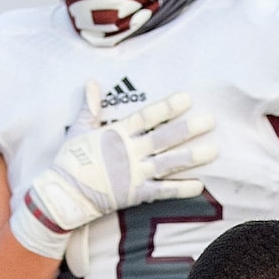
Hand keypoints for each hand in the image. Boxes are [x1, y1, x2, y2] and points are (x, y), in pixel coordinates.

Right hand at [10, 85, 217, 256]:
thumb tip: (91, 82)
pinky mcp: (136, 194)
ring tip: (214, 150)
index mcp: (118, 133)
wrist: (63, 195)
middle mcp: (130, 152)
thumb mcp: (78, 130)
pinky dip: (181, 189)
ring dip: (193, 157)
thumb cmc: (69, 161)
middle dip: (189, 128)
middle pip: (165, 138)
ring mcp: (135, 173)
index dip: (168, 107)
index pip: (148, 116)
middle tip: (211, 120)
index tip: (187, 98)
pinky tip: (200, 185)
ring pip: (169, 163)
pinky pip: (163, 191)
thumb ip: (90, 107)